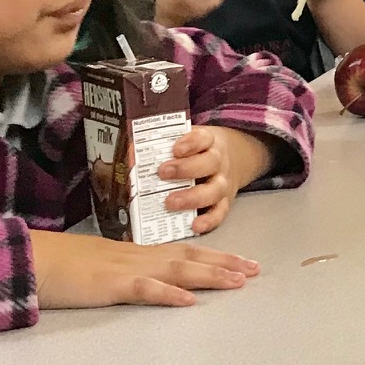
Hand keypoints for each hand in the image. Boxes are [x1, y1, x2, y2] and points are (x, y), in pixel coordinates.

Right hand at [30, 226, 258, 308]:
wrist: (29, 259)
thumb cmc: (60, 265)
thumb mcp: (100, 266)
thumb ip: (125, 271)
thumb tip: (147, 280)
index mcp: (136, 254)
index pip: (184, 251)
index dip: (215, 256)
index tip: (242, 262)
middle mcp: (138, 257)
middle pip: (190, 257)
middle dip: (226, 264)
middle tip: (256, 269)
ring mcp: (125, 269)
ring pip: (177, 270)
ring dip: (210, 275)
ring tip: (238, 281)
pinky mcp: (109, 285)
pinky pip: (143, 289)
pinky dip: (167, 294)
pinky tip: (188, 300)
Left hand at [158, 125, 274, 233]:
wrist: (234, 156)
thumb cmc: (198, 149)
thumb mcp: (188, 138)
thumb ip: (161, 143)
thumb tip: (130, 151)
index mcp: (209, 141)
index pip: (202, 138)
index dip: (189, 143)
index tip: (175, 148)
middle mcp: (219, 161)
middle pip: (208, 163)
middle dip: (185, 168)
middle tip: (163, 172)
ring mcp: (224, 182)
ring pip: (213, 190)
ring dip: (192, 197)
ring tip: (170, 202)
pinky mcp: (225, 201)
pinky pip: (220, 212)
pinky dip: (209, 221)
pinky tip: (194, 226)